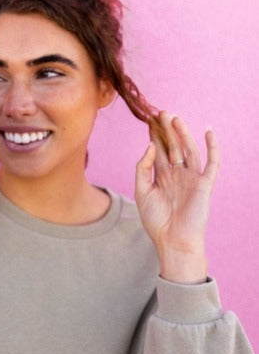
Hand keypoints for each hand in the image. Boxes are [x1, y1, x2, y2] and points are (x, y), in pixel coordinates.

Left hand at [135, 111, 219, 282]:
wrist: (172, 241)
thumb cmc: (155, 220)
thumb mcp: (142, 191)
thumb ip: (143, 168)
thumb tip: (149, 146)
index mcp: (162, 176)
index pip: (158, 150)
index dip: (154, 135)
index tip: (148, 118)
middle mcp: (177, 174)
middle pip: (172, 146)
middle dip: (167, 130)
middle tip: (160, 112)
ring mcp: (191, 178)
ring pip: (189, 150)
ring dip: (183, 134)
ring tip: (174, 118)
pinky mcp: (204, 184)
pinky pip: (212, 163)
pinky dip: (212, 147)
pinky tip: (208, 132)